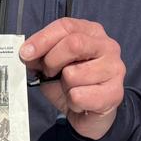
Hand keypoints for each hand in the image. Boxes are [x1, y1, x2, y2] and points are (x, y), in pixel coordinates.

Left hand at [21, 18, 123, 140]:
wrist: (91, 114)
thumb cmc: (73, 85)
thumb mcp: (53, 67)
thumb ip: (42, 57)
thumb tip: (27, 55)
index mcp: (92, 32)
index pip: (66, 26)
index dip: (42, 39)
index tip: (25, 53)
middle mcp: (108, 46)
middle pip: (73, 44)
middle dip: (52, 60)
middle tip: (48, 73)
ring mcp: (114, 69)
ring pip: (73, 74)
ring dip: (64, 87)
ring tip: (72, 90)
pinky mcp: (115, 92)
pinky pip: (79, 96)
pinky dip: (72, 103)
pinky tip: (80, 103)